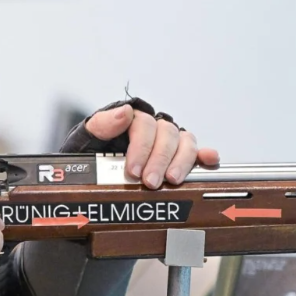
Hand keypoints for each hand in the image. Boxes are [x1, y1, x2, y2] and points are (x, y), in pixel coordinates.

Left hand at [60, 98, 219, 188]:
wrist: (91, 171)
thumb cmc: (90, 152)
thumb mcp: (87, 138)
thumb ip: (101, 125)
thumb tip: (124, 113)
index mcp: (133, 119)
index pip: (144, 125)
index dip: (141, 147)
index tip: (133, 170)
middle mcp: (154, 127)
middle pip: (167, 134)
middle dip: (159, 160)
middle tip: (150, 182)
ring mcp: (168, 141)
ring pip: (184, 142)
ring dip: (181, 161)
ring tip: (173, 179)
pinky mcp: (178, 155)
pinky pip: (196, 151)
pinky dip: (204, 155)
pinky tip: (209, 159)